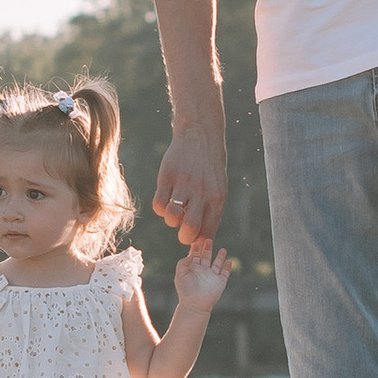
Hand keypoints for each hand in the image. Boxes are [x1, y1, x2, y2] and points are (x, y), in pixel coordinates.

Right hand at [154, 119, 227, 248]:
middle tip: (183, 228)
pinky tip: (167, 199)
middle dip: (184, 237)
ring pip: (172, 217)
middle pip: (190, 229)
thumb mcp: (218, 189)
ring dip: (171, 221)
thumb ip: (211, 213)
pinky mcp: (167, 175)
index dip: (198, 242)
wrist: (200, 135)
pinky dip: (161, 208)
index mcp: (217, 198)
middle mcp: (201, 192)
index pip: (207, 232)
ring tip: (175, 211)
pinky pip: (158, 204)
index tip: (194, 239)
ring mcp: (183, 183)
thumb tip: (200, 241)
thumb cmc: (210, 169)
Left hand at [173, 240, 235, 307]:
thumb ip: (183, 263)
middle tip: (208, 239)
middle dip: (207, 248)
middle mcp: (202, 271)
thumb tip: (190, 255)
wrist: (195, 304)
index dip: (195, 249)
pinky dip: (227, 267)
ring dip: (220, 256)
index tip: (196, 242)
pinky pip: (225, 273)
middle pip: (206, 257)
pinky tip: (229, 261)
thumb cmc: (186, 290)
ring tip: (223, 249)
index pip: (194, 256)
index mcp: (192, 269)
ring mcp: (212, 276)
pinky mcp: (220, 282)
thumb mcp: (180, 274)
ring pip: (217, 263)